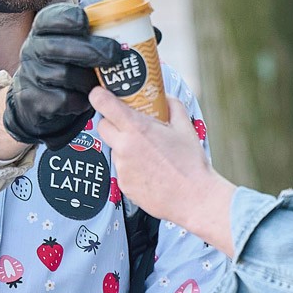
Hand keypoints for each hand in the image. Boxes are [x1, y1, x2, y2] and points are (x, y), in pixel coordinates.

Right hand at [2, 3, 120, 148]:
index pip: (52, 17)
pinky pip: (61, 100)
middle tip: (116, 54)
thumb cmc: (73, 66)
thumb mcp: (85, 46)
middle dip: (90, 50)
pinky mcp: (34, 99)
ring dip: (88, 80)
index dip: (70, 18)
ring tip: (102, 83)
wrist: (43, 102)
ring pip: (63, 74)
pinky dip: (78, 102)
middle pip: (59, 46)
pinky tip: (87, 101)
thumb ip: (112, 36)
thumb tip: (155, 35)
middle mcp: (33, 48)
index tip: (87, 22)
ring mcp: (31, 74)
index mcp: (46, 28)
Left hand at [90, 90, 237, 255]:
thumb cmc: (190, 165)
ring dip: (126, 147)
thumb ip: (172, 106)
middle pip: (103, 125)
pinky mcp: (123, 185)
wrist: (193, 198)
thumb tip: (165, 98)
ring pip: (115, 149)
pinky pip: (122, 169)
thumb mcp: (185, 127)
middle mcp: (124, 147)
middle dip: (113, 122)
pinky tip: (150, 170)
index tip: (100, 94)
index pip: (103, 103)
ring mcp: (122, 167)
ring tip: (150, 154)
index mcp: (137, 129)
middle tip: (131, 126)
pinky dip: (132, 167)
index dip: (98, 95)